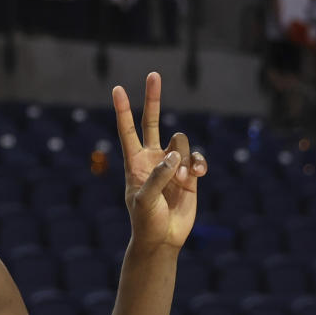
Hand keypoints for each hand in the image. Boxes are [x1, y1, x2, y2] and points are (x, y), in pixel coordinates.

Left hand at [112, 72, 206, 250]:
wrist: (163, 239)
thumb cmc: (146, 222)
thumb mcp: (145, 200)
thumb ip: (157, 176)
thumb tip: (174, 156)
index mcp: (134, 163)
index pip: (127, 131)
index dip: (123, 110)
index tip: (117, 89)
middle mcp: (152, 158)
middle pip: (152, 121)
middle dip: (152, 98)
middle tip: (153, 74)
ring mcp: (171, 165)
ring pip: (181, 142)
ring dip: (183, 159)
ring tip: (180, 181)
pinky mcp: (189, 174)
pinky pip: (196, 157)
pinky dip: (198, 163)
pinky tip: (198, 175)